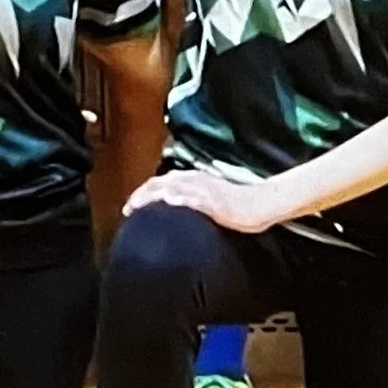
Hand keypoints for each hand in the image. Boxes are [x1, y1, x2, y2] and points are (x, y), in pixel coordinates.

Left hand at [125, 169, 288, 232]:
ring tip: (135, 207)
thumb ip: (194, 201)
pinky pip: (189, 198)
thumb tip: (178, 209)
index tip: (132, 205)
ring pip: (169, 188)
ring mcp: (202, 189)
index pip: (162, 182)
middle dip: (140, 195)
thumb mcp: (212, 199)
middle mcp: (195, 180)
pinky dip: (174, 200)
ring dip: (149, 197)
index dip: (144, 192)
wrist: (261, 204)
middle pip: (159, 183)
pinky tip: (163, 205)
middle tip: (127, 209)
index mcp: (194, 178)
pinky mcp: (211, 201)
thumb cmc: (240, 205)